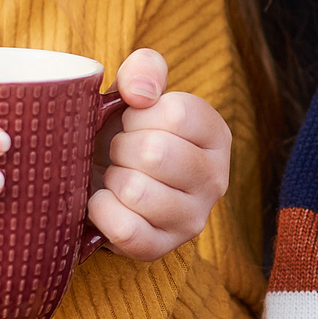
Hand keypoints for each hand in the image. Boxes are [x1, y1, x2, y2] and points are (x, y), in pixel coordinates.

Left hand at [86, 48, 231, 262]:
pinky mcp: (162, 248)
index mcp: (216, 135)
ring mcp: (192, 219)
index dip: (139, 113)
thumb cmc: (124, 131)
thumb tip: (141, 92)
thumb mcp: (136, 92)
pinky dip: (101, 211)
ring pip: (137, 192)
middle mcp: (216, 179)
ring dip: (112, 179)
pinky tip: (103, 202)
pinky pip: (124, 229)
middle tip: (119, 152)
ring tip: (116, 177)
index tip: (132, 120)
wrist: (103, 180)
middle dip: (121, 147)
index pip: (178, 114)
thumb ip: (144, 70)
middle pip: (156, 153)